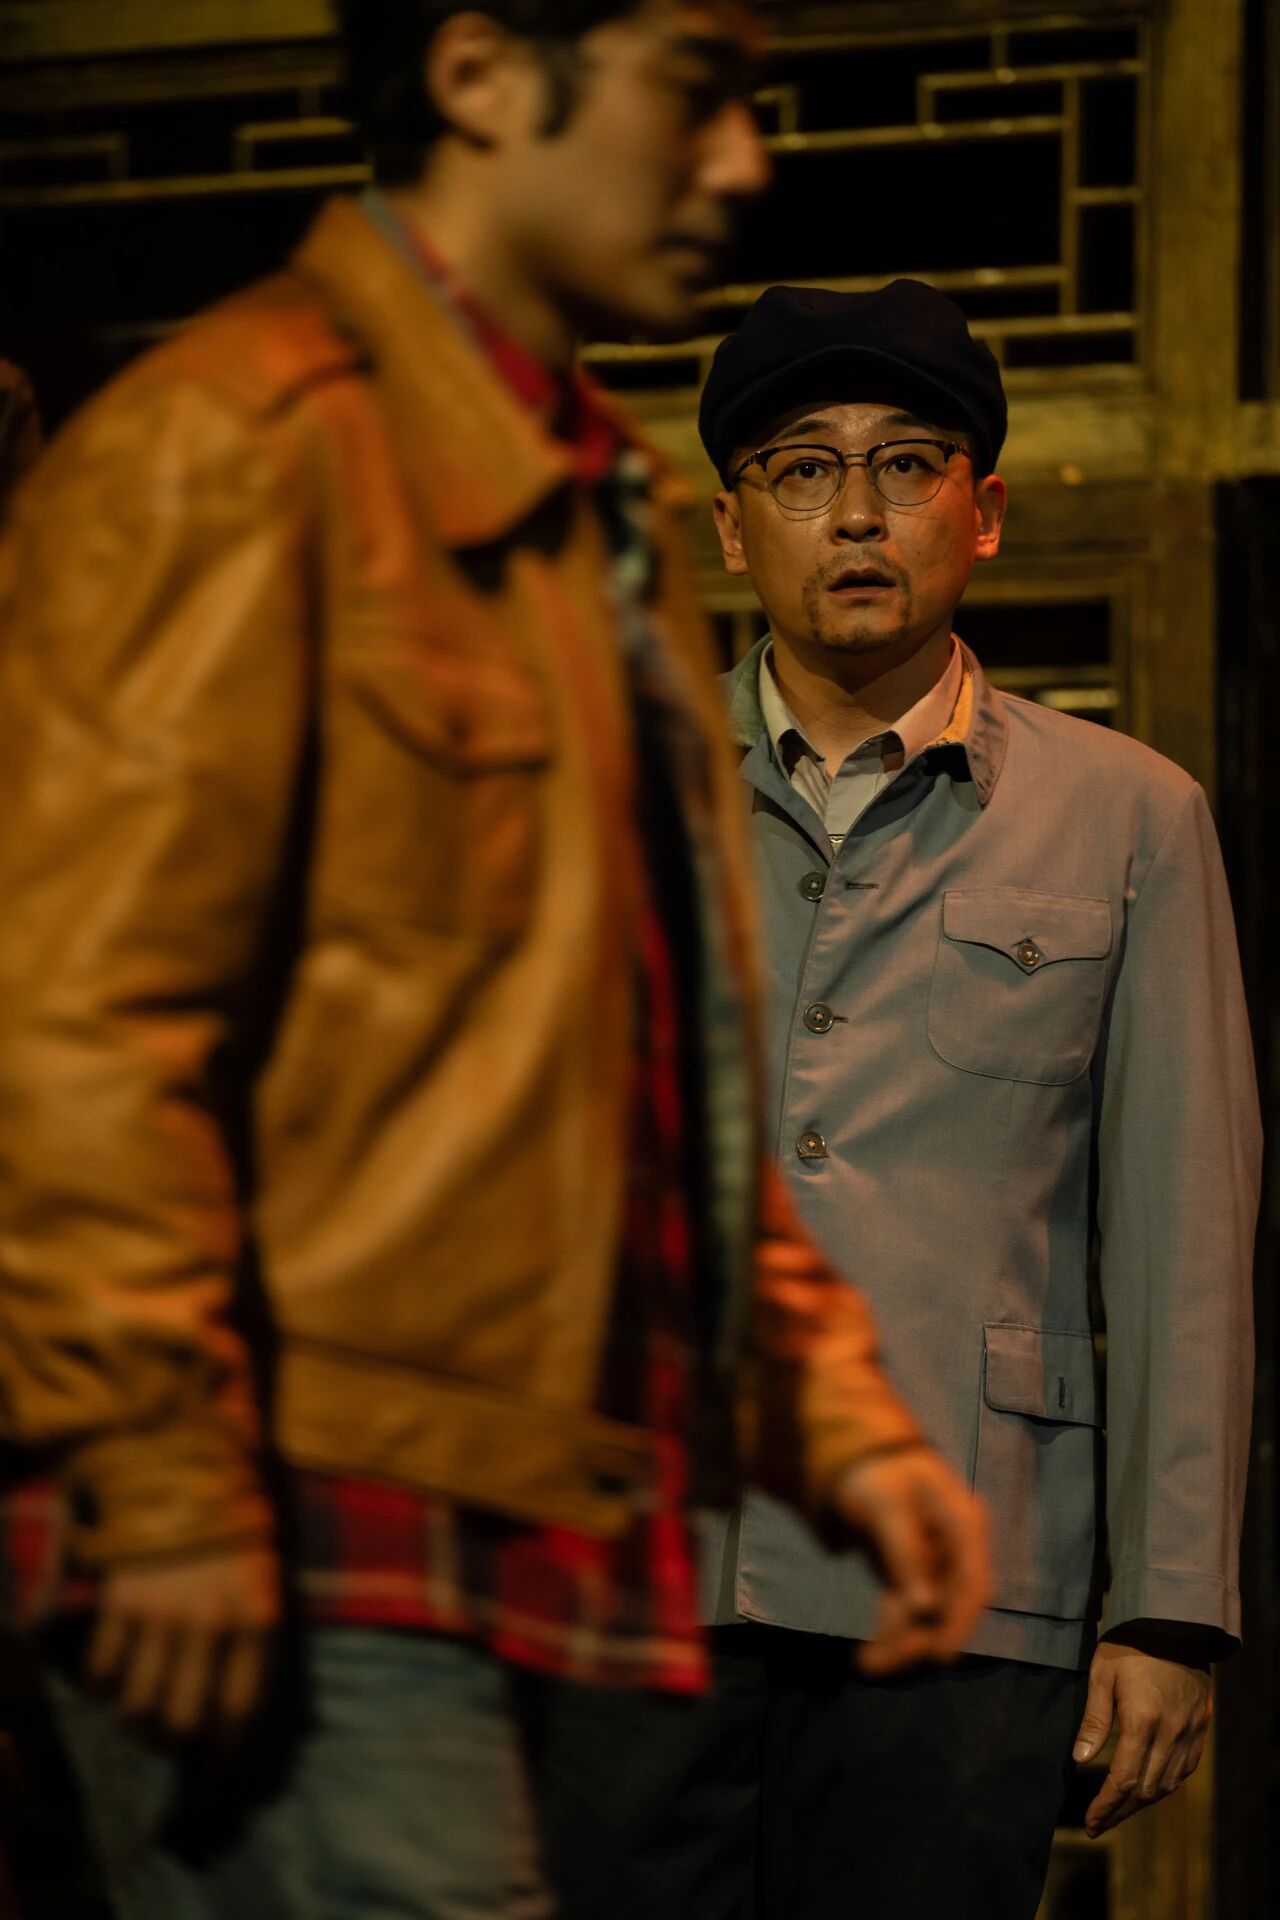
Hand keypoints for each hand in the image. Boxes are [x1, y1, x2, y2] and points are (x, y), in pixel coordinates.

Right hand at [86, 1542, 280, 1741]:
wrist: (191, 1472)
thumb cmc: (238, 1534)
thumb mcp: (266, 1582)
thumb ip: (253, 1643)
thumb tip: (232, 1717)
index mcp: (256, 1617)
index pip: (240, 1707)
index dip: (225, 1744)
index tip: (214, 1760)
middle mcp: (209, 1622)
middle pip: (184, 1719)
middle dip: (176, 1743)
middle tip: (172, 1742)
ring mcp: (162, 1611)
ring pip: (138, 1705)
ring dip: (136, 1725)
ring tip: (140, 1721)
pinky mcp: (121, 1598)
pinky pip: (102, 1669)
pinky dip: (103, 1685)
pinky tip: (113, 1680)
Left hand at [831, 1445, 990, 1675]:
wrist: (857, 1453)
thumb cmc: (879, 1472)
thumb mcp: (887, 1507)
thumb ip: (905, 1554)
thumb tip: (923, 1608)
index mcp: (964, 1524)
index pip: (973, 1583)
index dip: (960, 1623)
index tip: (939, 1657)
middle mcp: (957, 1548)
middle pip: (950, 1605)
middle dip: (920, 1639)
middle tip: (881, 1664)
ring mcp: (936, 1562)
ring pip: (927, 1612)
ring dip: (900, 1640)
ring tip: (865, 1665)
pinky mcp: (913, 1571)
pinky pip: (907, 1606)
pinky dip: (891, 1629)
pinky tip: (869, 1655)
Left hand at [1074, 1637, 1212, 1836]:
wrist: (1173, 1622)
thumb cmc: (1129, 1645)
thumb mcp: (1101, 1675)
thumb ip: (1094, 1720)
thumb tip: (1080, 1760)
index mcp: (1142, 1721)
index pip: (1124, 1780)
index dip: (1106, 1806)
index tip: (1090, 1822)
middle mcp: (1170, 1733)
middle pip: (1147, 1790)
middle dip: (1121, 1812)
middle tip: (1099, 1825)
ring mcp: (1189, 1731)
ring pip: (1168, 1784)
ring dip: (1143, 1803)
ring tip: (1119, 1811)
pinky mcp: (1200, 1726)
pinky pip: (1186, 1768)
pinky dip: (1167, 1784)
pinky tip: (1150, 1789)